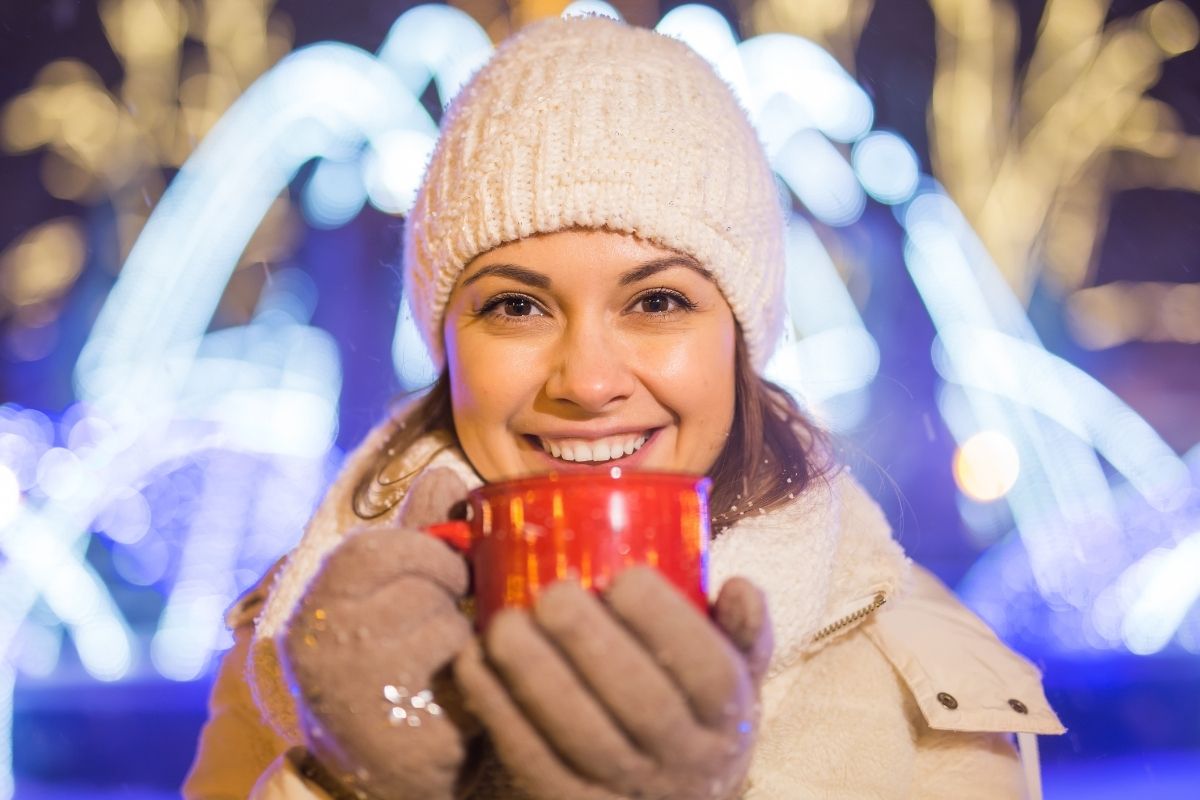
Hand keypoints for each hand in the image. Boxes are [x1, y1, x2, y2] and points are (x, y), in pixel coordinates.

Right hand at [279, 468, 480, 799]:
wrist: (371, 772)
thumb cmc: (385, 665)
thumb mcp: (387, 592)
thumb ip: (417, 533)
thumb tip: (445, 474)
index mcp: (318, 603)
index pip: (378, 547)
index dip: (426, 555)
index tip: (443, 575)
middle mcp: (325, 647)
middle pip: (422, 588)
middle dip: (447, 603)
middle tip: (436, 629)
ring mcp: (359, 697)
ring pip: (449, 633)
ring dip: (464, 645)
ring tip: (440, 666)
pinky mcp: (404, 738)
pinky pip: (470, 682)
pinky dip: (476, 685)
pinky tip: (454, 698)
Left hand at [455, 567, 772, 799]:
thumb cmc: (697, 712)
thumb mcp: (738, 675)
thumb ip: (742, 629)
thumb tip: (739, 584)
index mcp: (731, 718)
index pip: (710, 673)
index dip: (668, 624)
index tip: (624, 576)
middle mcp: (687, 762)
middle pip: (643, 704)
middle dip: (593, 643)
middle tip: (553, 594)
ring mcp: (629, 792)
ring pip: (582, 737)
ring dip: (536, 675)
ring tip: (504, 623)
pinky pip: (531, 761)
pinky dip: (498, 709)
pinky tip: (475, 661)